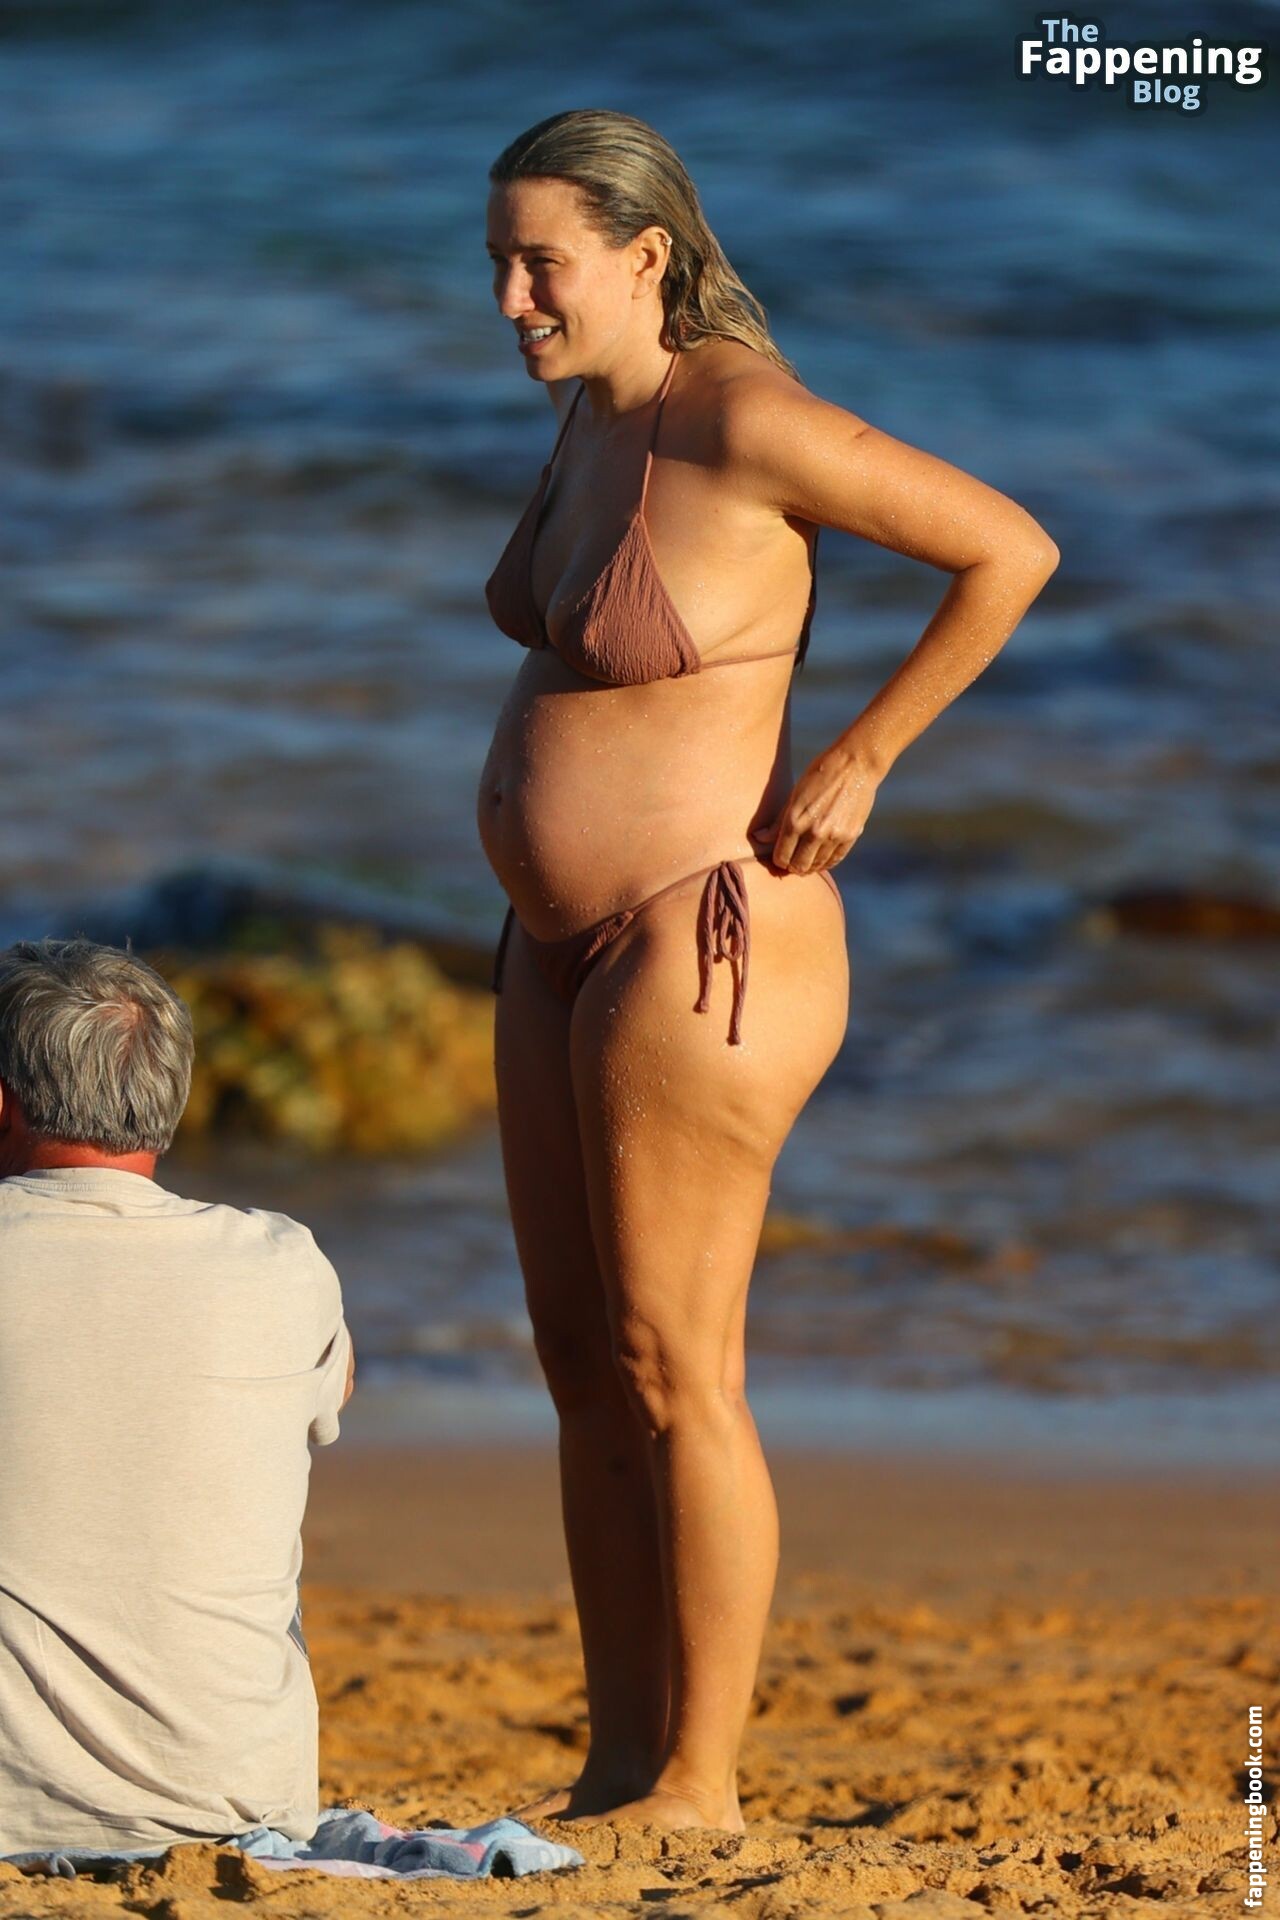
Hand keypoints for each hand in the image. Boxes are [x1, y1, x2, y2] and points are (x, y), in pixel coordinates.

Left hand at [748, 751, 881, 875]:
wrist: (855, 764)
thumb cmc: (820, 774)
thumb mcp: (794, 794)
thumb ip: (778, 821)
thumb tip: (759, 838)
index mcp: (795, 820)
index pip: (781, 856)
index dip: (779, 860)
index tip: (781, 858)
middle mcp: (814, 832)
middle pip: (799, 866)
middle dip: (793, 866)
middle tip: (793, 862)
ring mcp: (834, 835)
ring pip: (818, 865)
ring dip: (810, 866)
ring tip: (807, 860)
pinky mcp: (851, 836)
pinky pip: (835, 860)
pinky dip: (827, 862)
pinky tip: (822, 858)